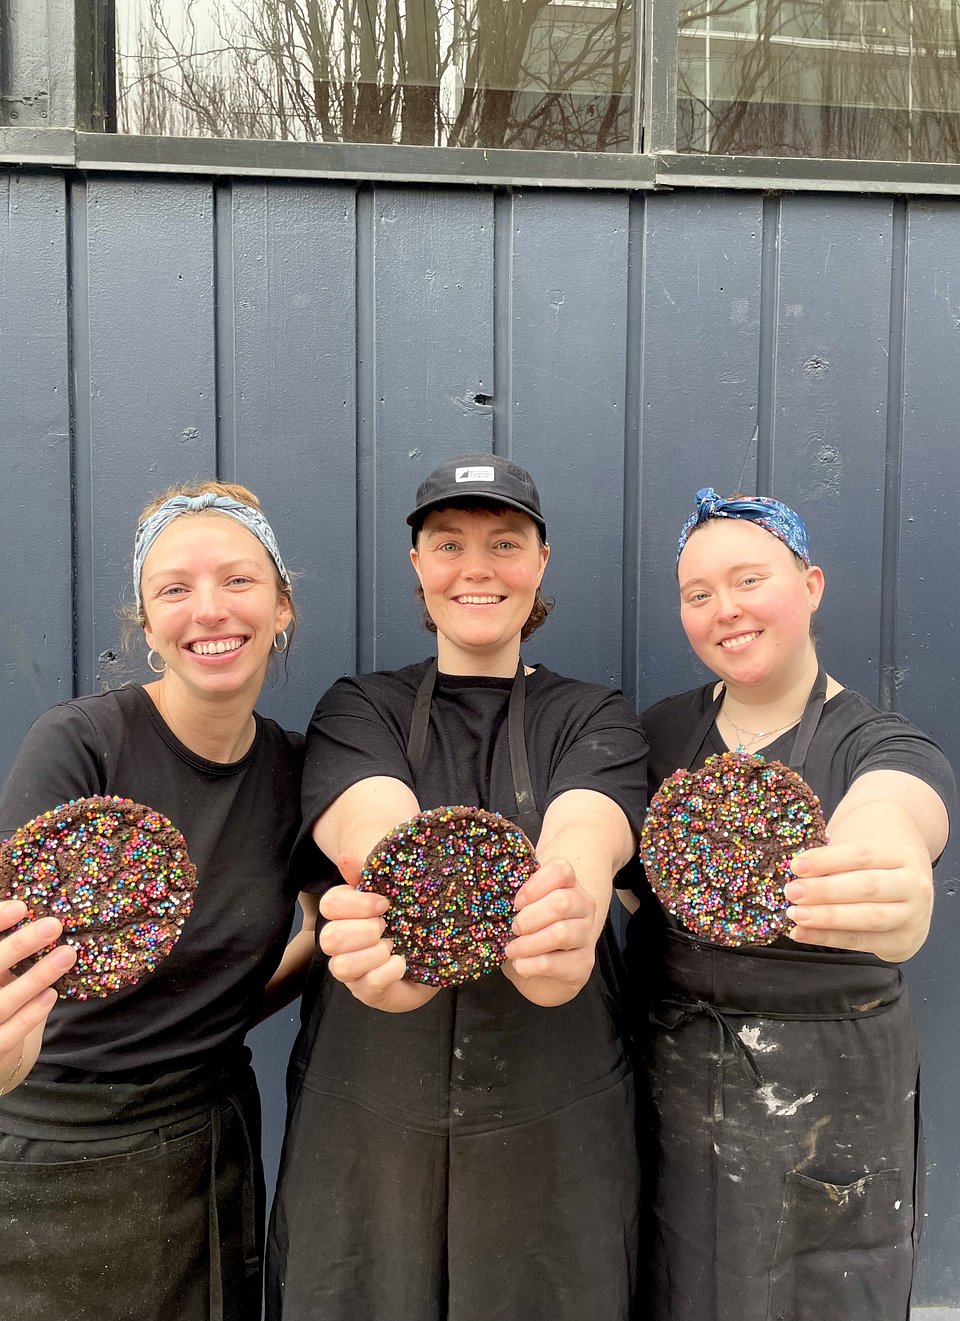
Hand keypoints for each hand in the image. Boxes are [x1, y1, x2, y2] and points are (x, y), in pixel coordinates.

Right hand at [0, 900, 74, 1083]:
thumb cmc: (0, 998)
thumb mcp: (1, 971)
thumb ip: (11, 952)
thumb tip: (39, 915)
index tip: (22, 908)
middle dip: (19, 946)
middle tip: (53, 925)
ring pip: (3, 1001)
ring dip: (36, 976)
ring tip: (66, 954)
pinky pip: (10, 1032)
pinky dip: (30, 1013)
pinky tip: (51, 994)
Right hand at [318, 857, 438, 1012]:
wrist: (431, 958)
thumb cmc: (407, 924)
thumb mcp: (394, 896)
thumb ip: (370, 877)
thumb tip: (346, 858)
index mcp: (344, 916)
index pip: (329, 905)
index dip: (358, 904)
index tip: (385, 903)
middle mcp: (341, 946)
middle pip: (329, 937)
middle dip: (365, 931)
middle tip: (387, 927)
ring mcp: (352, 973)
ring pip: (342, 966)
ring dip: (374, 954)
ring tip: (393, 948)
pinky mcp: (368, 993)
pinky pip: (369, 985)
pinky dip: (389, 971)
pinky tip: (402, 963)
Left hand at [502, 858, 597, 1005]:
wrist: (544, 968)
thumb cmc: (529, 929)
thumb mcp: (522, 908)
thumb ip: (514, 896)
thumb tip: (493, 889)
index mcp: (568, 883)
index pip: (561, 870)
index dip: (535, 885)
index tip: (516, 903)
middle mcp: (584, 905)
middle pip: (562, 902)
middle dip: (529, 918)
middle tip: (513, 928)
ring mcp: (586, 934)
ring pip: (561, 933)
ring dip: (528, 944)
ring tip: (512, 950)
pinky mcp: (583, 963)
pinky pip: (555, 963)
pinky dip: (531, 965)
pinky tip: (521, 964)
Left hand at [784, 836, 933, 962]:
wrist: (908, 892)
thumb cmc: (873, 868)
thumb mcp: (859, 855)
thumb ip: (834, 862)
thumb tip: (798, 873)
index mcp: (902, 855)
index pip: (862, 854)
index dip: (827, 860)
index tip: (796, 866)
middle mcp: (914, 886)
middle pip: (867, 886)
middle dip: (825, 890)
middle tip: (792, 892)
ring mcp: (912, 916)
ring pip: (868, 918)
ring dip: (826, 917)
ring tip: (795, 914)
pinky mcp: (902, 942)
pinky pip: (861, 941)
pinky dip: (827, 938)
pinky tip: (802, 932)